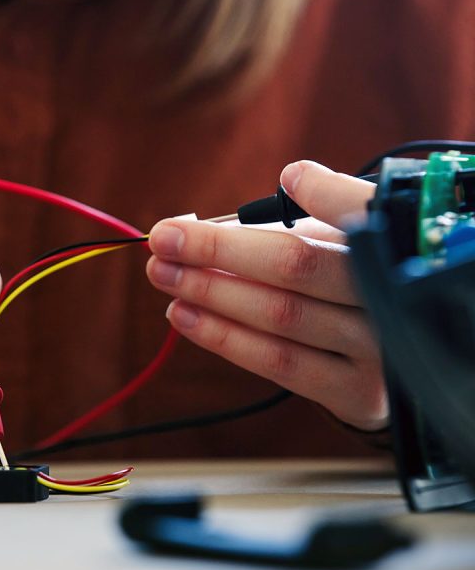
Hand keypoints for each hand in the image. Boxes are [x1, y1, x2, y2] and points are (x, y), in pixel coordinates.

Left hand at [146, 161, 387, 430]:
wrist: (406, 363)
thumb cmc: (347, 284)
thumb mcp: (335, 242)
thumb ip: (285, 226)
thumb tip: (196, 227)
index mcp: (393, 248)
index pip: (362, 210)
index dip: (326, 193)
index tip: (289, 176)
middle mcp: (390, 298)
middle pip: (295, 265)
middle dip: (218, 250)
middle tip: (163, 240)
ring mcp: (376, 350)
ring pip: (280, 315)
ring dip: (210, 292)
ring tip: (162, 275)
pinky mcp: (357, 393)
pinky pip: (280, 363)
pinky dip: (224, 337)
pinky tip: (183, 316)